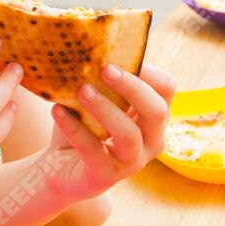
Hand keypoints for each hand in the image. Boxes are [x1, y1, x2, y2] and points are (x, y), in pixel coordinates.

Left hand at [36, 65, 176, 201]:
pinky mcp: (107, 176)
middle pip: (156, 111)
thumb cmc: (84, 126)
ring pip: (128, 134)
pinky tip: (57, 111)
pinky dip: (74, 129)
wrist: (60, 168)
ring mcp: (133, 161)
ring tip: (81, 91)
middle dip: (132, 87)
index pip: (166, 88)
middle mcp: (152, 140)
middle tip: (105, 69)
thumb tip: (89, 49)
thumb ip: (101, 80)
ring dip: (105, 108)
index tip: (118, 57)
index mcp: (154, 117)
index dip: (148, 71)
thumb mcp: (96, 100)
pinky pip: (94, 151)